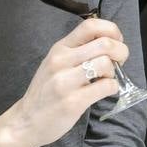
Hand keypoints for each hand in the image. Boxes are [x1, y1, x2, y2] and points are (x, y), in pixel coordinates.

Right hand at [0, 18, 127, 146]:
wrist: (25, 122)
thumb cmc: (46, 91)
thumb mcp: (56, 64)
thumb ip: (78, 51)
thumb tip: (111, 44)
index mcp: (60, 48)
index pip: (90, 25)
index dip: (111, 30)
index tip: (116, 42)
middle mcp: (61, 61)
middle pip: (105, 44)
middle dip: (121, 51)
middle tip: (118, 62)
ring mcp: (66, 81)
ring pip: (106, 64)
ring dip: (114, 72)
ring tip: (107, 79)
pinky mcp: (73, 101)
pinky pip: (105, 87)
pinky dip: (113, 88)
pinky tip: (105, 91)